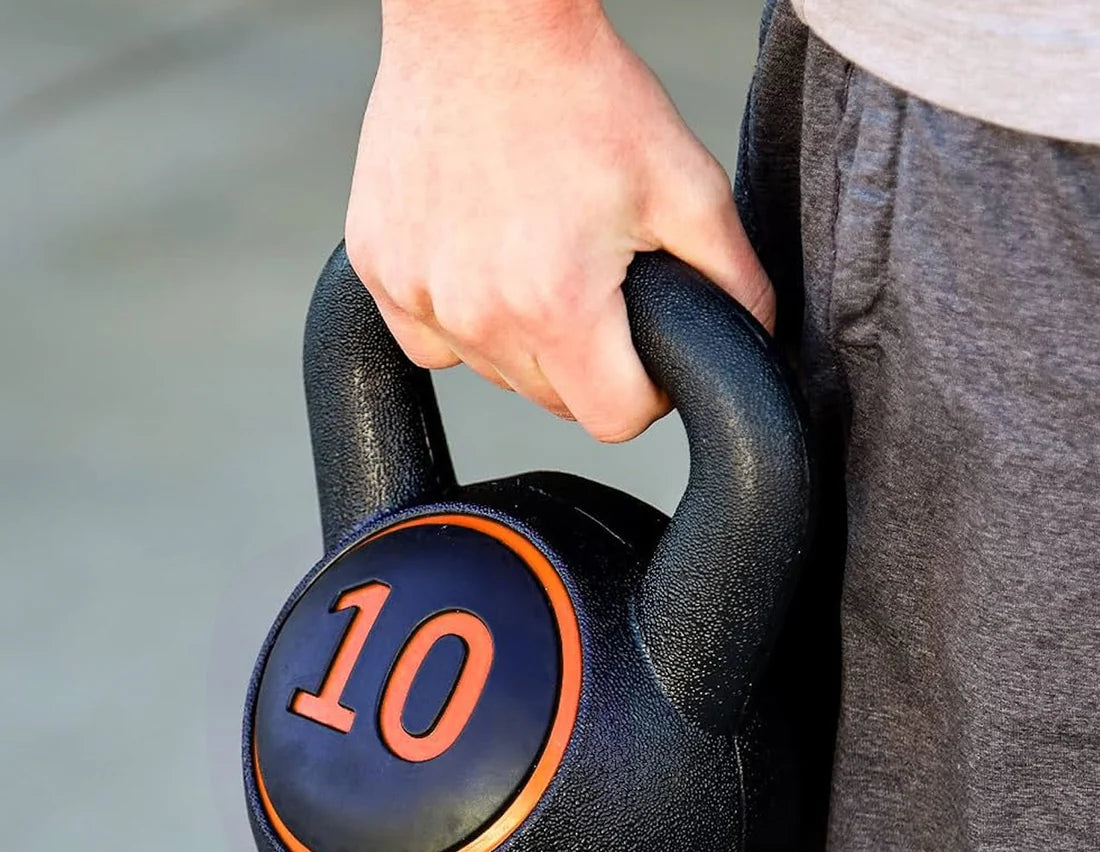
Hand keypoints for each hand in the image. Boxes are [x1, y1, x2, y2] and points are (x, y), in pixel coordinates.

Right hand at [345, 0, 773, 441]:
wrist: (481, 22)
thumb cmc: (582, 92)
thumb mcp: (687, 186)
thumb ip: (733, 282)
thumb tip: (750, 344)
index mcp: (557, 302)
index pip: (614, 420)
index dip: (644, 394)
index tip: (645, 352)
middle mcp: (478, 312)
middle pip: (553, 401)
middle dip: (587, 363)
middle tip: (597, 285)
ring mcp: (418, 293)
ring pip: (496, 374)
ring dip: (525, 341)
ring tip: (538, 258)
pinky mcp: (380, 272)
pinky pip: (432, 344)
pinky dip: (464, 321)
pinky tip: (482, 264)